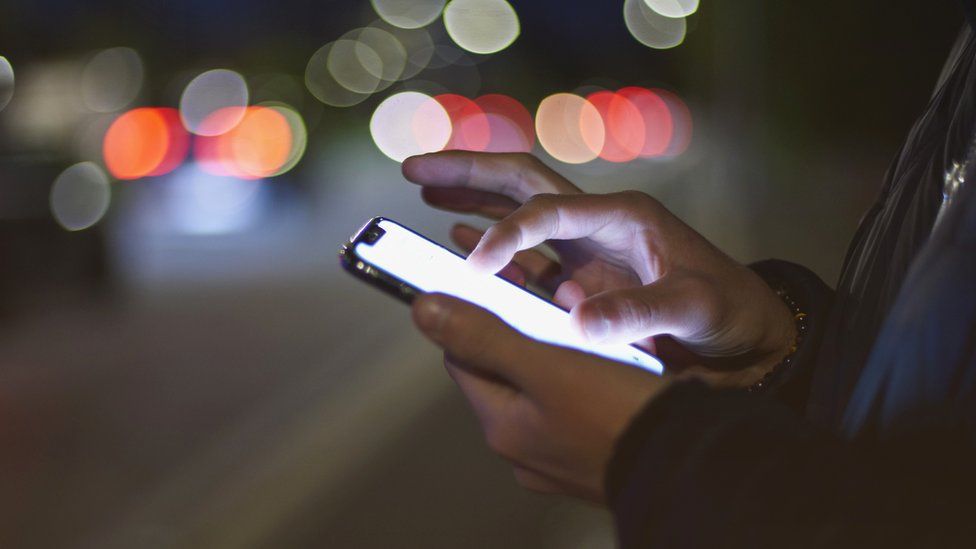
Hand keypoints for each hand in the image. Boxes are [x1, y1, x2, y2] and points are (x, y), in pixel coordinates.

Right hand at [403, 151, 795, 386]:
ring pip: (519, 208)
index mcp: (623, 216)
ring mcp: (588, 246)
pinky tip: (461, 237)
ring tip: (424, 189)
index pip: (548, 210)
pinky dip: (493, 240)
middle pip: (523, 182)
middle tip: (413, 169)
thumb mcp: (693, 307)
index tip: (475, 266)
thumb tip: (575, 323)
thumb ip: (638, 312)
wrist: (748, 330)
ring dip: (472, 197)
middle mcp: (599, 221)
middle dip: (469, 173)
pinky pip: (529, 252)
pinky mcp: (583, 273)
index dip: (507, 233)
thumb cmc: (728, 310)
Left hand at [412, 293, 664, 502]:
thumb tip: (423, 310)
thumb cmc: (616, 414)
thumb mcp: (546, 364)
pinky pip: (578, 407)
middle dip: (526, 333)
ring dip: (560, 355)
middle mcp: (522, 446)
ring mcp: (558, 456)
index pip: (464, 355)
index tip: (499, 286)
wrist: (690, 463)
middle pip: (506, 371)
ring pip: (545, 387)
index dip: (477, 315)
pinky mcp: (593, 456)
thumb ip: (483, 335)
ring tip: (591, 331)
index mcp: (502, 424)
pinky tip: (615, 365)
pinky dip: (589, 380)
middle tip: (558, 305)